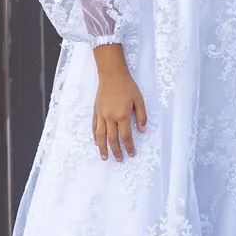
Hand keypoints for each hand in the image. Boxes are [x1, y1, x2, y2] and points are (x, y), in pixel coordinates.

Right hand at [92, 44, 146, 161]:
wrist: (112, 75)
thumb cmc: (127, 86)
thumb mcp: (139, 100)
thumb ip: (141, 116)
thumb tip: (142, 130)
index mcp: (122, 116)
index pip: (126, 136)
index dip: (129, 147)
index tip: (131, 154)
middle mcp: (110, 118)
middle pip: (112, 139)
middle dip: (116, 151)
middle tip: (119, 160)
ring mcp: (101, 115)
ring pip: (100, 136)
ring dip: (102, 148)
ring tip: (104, 157)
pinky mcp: (95, 111)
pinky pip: (94, 127)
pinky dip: (95, 136)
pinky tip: (96, 142)